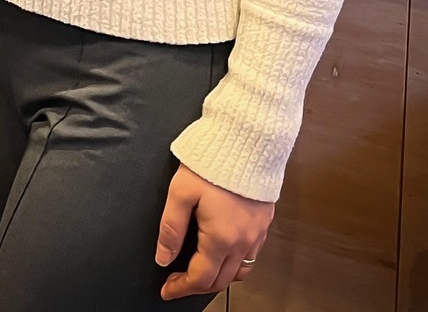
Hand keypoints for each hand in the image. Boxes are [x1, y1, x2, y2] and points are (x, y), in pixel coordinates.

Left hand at [155, 164, 273, 299]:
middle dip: (197, 286)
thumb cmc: (213, 161)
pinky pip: (251, 256)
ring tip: (199, 270)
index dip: (181, 288)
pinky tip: (222, 252)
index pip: (200, 278)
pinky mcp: (264, 222)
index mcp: (221, 238)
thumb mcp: (181, 191)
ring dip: (218, 277)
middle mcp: (243, 242)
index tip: (167, 289)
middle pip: (221, 281)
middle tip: (178, 281)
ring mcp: (257, 234)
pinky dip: (235, 264)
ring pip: (239, 272)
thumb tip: (163, 257)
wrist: (247, 138)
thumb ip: (171, 228)